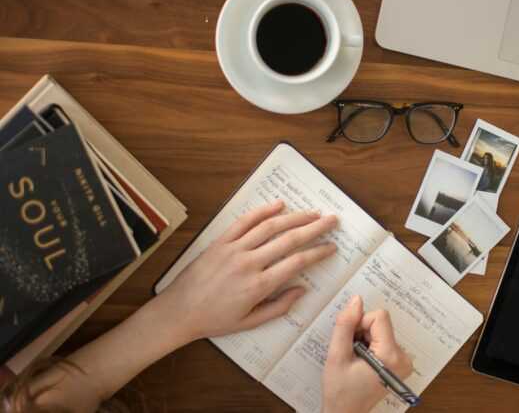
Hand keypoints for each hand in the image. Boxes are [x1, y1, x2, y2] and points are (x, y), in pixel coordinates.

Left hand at [155, 200, 337, 343]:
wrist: (178, 311)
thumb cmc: (215, 320)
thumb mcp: (250, 322)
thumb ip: (279, 307)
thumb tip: (302, 290)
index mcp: (259, 286)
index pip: (297, 262)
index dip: (318, 253)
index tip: (331, 247)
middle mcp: (249, 263)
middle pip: (289, 239)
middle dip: (315, 228)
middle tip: (332, 221)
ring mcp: (234, 249)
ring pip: (270, 227)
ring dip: (295, 217)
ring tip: (312, 212)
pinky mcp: (220, 242)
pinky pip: (244, 222)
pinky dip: (262, 211)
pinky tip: (279, 205)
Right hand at [322, 295, 412, 412]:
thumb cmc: (340, 391)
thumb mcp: (337, 356)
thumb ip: (345, 325)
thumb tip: (356, 300)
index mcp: (391, 356)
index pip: (379, 317)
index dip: (359, 324)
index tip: (351, 342)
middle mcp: (403, 358)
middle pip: (381, 323)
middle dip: (362, 332)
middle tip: (352, 354)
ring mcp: (403, 361)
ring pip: (381, 330)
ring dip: (365, 339)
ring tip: (356, 360)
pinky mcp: (399, 363)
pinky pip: (384, 339)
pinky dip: (370, 345)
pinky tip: (362, 361)